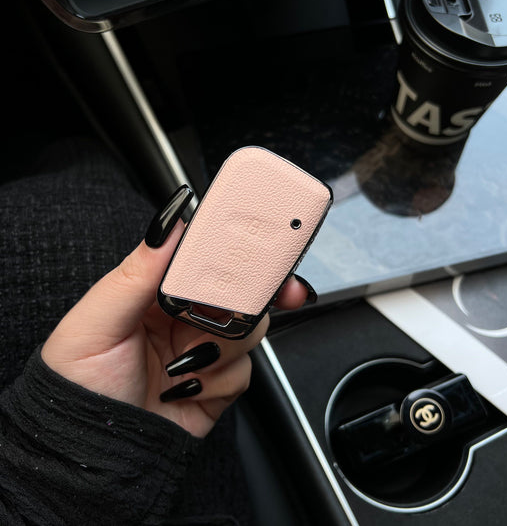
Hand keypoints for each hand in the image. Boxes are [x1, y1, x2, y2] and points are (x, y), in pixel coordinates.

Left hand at [42, 208, 310, 437]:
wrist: (94, 453)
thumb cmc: (79, 385)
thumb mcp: (96, 323)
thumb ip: (135, 273)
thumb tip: (167, 225)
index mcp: (157, 293)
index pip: (203, 261)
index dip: (232, 253)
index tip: (257, 251)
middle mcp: (185, 318)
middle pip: (237, 293)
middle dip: (247, 300)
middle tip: (242, 309)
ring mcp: (204, 350)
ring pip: (248, 331)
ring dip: (223, 349)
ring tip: (187, 363)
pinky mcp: (219, 382)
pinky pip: (245, 371)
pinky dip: (220, 381)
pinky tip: (187, 389)